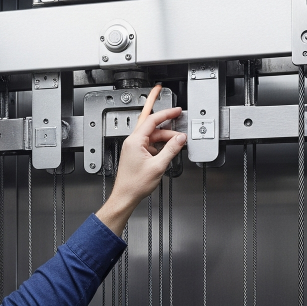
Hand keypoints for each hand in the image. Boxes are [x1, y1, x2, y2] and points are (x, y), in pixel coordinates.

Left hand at [95, 84, 184, 233]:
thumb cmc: (135, 184)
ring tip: (178, 140)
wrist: (125, 196)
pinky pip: (150, 143)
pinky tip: (169, 148)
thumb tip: (180, 138)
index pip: (152, 120)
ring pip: (153, 135)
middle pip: (150, 123)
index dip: (166, 113)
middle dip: (164, 117)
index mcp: (135, 141)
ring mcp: (134, 147)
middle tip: (176, 113)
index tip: (176, 110)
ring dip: (165, 136)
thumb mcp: (158, 166)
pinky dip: (161, 144)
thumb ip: (171, 149)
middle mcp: (132, 142)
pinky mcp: (136, 153)